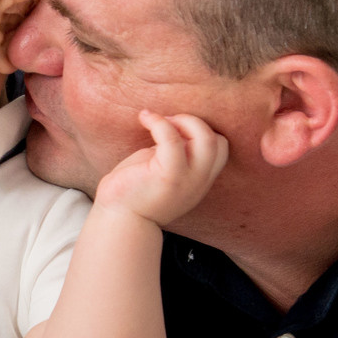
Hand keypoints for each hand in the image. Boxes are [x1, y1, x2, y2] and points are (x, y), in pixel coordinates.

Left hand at [93, 110, 225, 227]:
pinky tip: (144, 117)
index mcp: (199, 180)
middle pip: (219, 142)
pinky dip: (159, 122)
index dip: (202, 131)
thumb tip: (174, 127)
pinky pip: (172, 139)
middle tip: (167, 122)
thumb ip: (175, 154)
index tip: (174, 128)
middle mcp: (199, 182)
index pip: (220, 149)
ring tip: (159, 120)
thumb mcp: (162, 170)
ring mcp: (186, 180)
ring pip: (206, 139)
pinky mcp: (168, 177)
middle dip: (195, 122)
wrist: (118, 220)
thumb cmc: (132, 192)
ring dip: (184, 121)